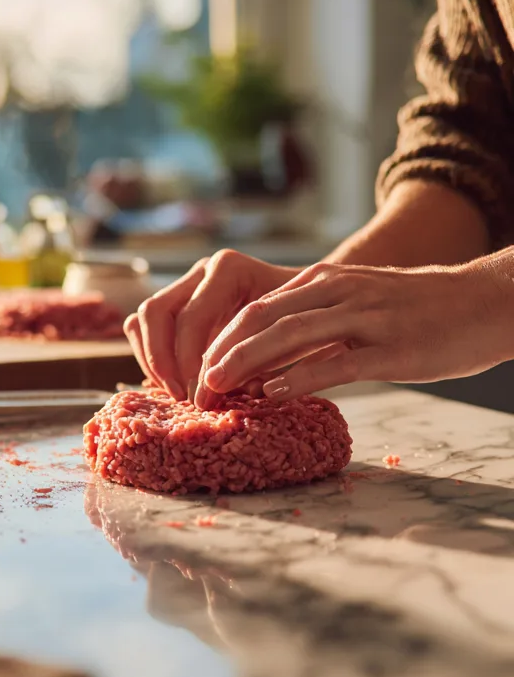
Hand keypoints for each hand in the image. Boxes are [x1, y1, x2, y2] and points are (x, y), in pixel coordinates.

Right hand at [123, 250, 295, 400]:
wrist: (314, 301)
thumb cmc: (308, 317)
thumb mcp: (296, 334)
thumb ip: (263, 358)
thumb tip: (229, 388)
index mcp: (228, 268)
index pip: (191, 317)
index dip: (188, 360)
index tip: (200, 396)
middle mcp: (200, 272)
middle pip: (155, 312)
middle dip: (162, 360)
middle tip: (182, 397)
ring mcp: (185, 287)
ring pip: (142, 319)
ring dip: (152, 360)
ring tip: (177, 393)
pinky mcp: (177, 307)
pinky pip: (143, 329)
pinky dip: (151, 358)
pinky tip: (174, 384)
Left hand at [198, 259, 513, 405]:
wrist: (483, 301)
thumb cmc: (412, 311)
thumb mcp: (352, 304)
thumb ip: (309, 326)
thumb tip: (261, 365)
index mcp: (321, 282)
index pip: (252, 310)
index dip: (216, 342)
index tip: (193, 373)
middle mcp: (336, 293)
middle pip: (259, 320)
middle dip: (219, 355)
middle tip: (194, 390)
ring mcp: (365, 318)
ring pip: (289, 335)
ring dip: (245, 364)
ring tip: (216, 389)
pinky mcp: (392, 347)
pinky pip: (337, 361)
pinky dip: (299, 376)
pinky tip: (273, 393)